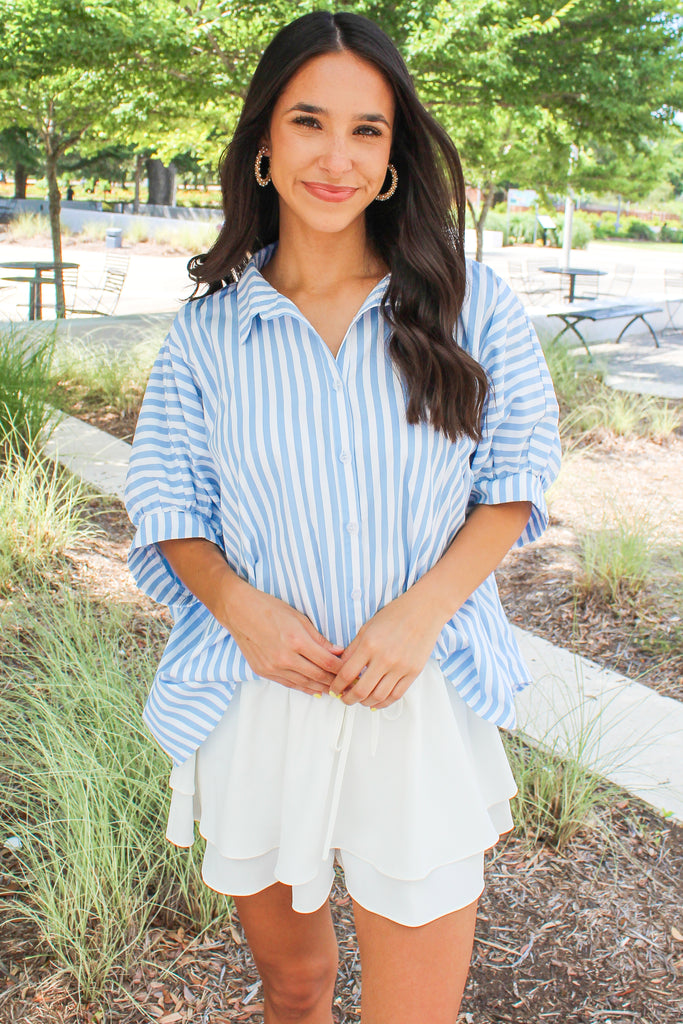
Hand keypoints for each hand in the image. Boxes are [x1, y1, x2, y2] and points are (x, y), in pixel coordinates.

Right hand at [227, 584, 343, 696]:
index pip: (327, 662)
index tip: (353, 671)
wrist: (239, 611)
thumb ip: (318, 639)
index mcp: (297, 640)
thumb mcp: (299, 618)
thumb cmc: (269, 609)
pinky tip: (314, 690)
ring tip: (335, 690)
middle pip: (318, 675)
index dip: (342, 669)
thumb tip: (337, 652)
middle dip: (336, 681)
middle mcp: (285, 657)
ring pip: (304, 683)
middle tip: (348, 685)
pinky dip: (304, 688)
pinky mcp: (264, 671)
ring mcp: (273, 667)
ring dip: (321, 687)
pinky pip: (289, 684)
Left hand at [328, 588, 444, 708]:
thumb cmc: (394, 615)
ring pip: (378, 697)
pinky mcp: (413, 672)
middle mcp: (384, 658)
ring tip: (360, 700)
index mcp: (369, 644)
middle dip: (348, 699)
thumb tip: (340, 669)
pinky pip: (396, 695)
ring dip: (365, 703)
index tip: (334, 690)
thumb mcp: (367, 628)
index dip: (337, 686)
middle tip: (344, 699)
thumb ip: (352, 649)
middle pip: (361, 691)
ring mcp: (401, 667)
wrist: (424, 610)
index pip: (346, 674)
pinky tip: (376, 702)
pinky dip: (384, 703)